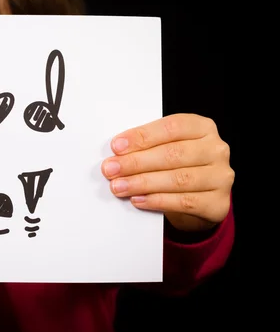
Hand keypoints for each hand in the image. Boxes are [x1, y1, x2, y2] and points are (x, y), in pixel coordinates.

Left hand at [101, 114, 233, 231]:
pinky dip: (157, 201)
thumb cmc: (177, 167)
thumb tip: (117, 152)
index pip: (171, 127)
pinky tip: (138, 200)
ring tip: (119, 186)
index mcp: (202, 127)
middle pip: (173, 154)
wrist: (199, 199)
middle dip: (136, 162)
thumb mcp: (166, 148)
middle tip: (111, 169)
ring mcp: (221, 177)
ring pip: (178, 179)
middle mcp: (216, 150)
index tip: (117, 146)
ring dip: (143, 183)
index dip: (142, 136)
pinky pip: (184, 201)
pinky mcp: (218, 203)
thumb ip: (147, 146)